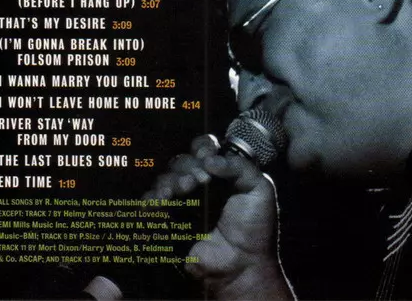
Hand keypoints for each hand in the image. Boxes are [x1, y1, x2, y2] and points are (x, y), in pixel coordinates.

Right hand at [144, 135, 294, 299]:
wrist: (242, 265)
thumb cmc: (254, 228)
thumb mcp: (260, 190)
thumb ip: (240, 166)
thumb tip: (210, 160)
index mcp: (222, 172)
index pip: (205, 148)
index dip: (203, 147)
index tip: (206, 157)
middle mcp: (200, 183)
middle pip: (183, 161)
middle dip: (188, 166)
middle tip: (199, 180)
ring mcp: (183, 200)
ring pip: (166, 177)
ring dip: (172, 180)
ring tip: (183, 189)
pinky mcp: (169, 219)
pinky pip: (152, 201)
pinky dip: (154, 197)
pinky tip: (162, 200)